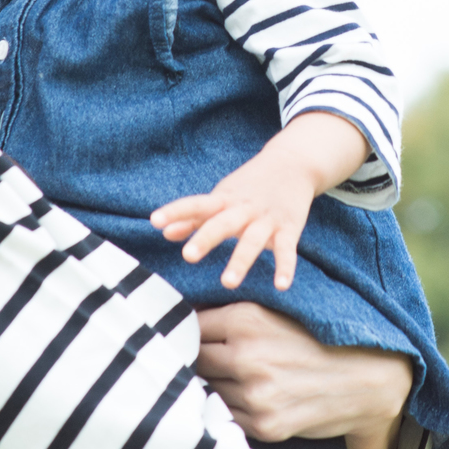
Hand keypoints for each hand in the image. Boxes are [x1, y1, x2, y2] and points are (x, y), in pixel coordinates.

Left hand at [153, 157, 313, 289]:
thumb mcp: (222, 196)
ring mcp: (267, 219)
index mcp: (224, 199)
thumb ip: (193, 217)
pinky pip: (286, 250)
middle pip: (222, 223)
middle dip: (206, 238)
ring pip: (252, 240)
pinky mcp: (289, 228)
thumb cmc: (250, 185)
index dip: (176, 212)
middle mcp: (243, 208)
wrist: (293, 163)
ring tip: (227, 283)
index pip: (196, 205)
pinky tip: (281, 286)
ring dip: (240, 260)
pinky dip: (285, 267)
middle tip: (188, 256)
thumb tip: (165, 233)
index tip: (155, 221)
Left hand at [195, 303, 411, 448]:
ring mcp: (254, 394)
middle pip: (193, 359)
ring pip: (207, 389)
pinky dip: (229, 408)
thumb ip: (232, 316)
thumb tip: (185, 321)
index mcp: (246, 320)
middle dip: (197, 359)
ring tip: (232, 379)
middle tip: (209, 358)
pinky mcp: (264, 425)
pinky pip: (227, 416)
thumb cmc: (317, 340)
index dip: (186, 330)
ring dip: (212, 386)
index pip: (190, 325)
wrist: (365, 378)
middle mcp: (246, 357)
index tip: (187, 334)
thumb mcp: (276, 313)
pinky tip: (246, 398)